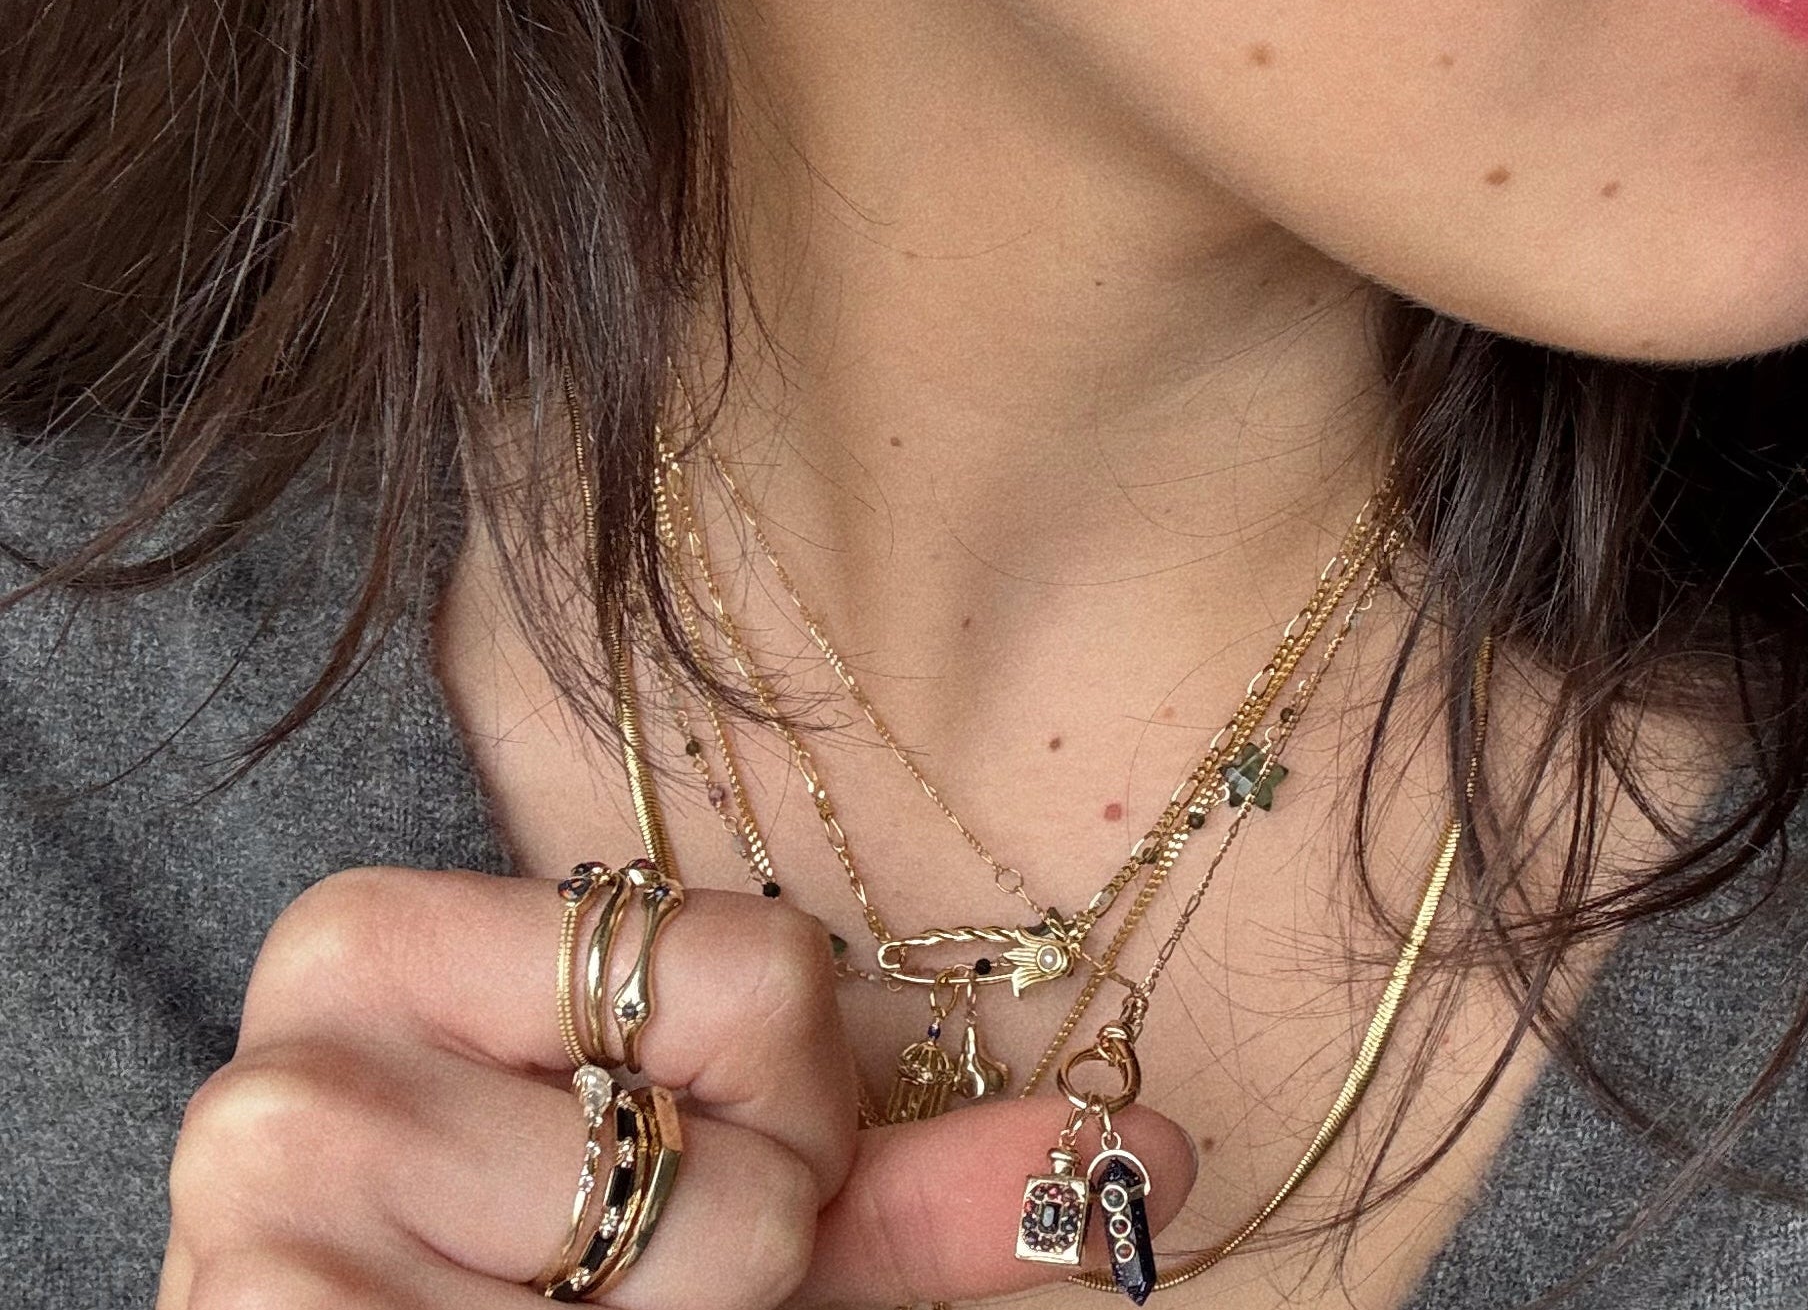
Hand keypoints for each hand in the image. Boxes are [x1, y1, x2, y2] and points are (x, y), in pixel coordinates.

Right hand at [154, 866, 1197, 1308]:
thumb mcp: (711, 1217)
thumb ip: (910, 1183)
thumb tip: (1162, 1156)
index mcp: (392, 927)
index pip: (763, 970)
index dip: (790, 1112)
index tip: (701, 1159)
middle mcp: (308, 1011)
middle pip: (752, 1112)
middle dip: (752, 1228)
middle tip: (622, 1271)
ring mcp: (257, 1170)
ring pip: (712, 1240)